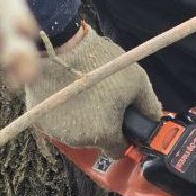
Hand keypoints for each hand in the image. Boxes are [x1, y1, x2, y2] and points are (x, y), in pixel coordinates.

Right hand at [25, 23, 160, 154]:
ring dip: (82, 120)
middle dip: (102, 124)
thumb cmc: (99, 62)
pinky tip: (68, 93)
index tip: (122, 122)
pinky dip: (65, 113)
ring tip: (85, 93)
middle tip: (103, 100)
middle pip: (97, 140)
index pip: (118, 150)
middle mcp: (80, 140)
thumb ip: (149, 105)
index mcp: (105, 134)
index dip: (123, 136)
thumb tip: (154, 119)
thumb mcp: (136, 79)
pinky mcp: (41, 122)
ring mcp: (58, 133)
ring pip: (77, 133)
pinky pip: (58, 123)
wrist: (59, 46)